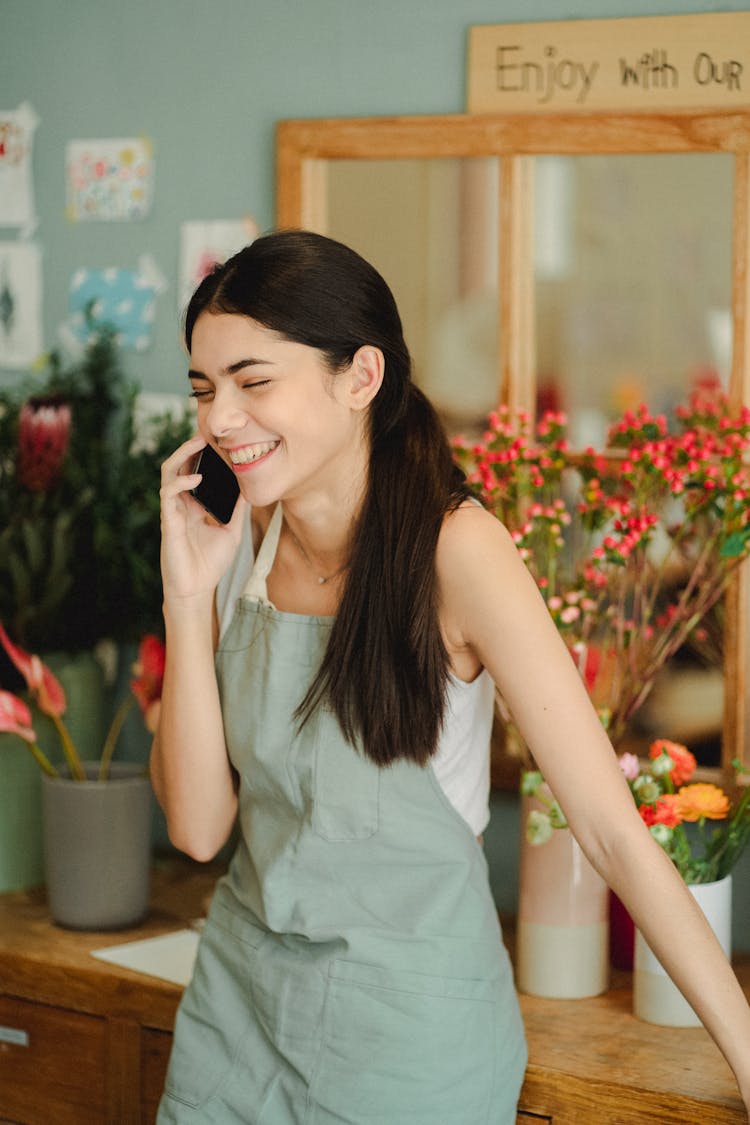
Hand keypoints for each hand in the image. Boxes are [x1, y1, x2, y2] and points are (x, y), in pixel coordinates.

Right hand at [159, 433, 246, 603]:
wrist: (197, 589)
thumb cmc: (210, 563)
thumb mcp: (231, 531)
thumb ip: (238, 510)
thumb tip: (250, 489)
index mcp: (193, 504)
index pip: (193, 471)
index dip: (201, 456)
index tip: (218, 442)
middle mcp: (180, 504)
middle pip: (178, 466)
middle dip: (188, 447)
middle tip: (204, 433)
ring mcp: (173, 511)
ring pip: (168, 473)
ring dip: (181, 455)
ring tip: (196, 443)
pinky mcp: (168, 521)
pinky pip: (168, 494)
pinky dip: (181, 482)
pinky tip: (196, 477)